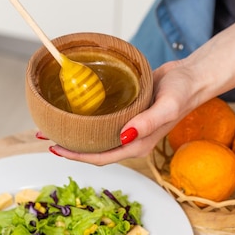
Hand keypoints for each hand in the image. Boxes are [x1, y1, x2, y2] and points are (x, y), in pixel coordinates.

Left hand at [49, 59, 204, 165]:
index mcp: (137, 145)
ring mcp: (127, 128)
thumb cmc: (182, 92)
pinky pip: (100, 121)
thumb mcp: (167, 106)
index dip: (76, 156)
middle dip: (68, 147)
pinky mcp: (126, 114)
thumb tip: (125, 135)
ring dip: (73, 133)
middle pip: (93, 150)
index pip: (100, 157)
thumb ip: (148, 122)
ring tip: (50, 124)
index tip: (55, 149)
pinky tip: (72, 111)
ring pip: (94, 136)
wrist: (191, 77)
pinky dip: (84, 119)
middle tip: (43, 136)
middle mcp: (129, 140)